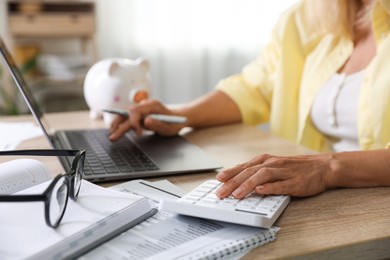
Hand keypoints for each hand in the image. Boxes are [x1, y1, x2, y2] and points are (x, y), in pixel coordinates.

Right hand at [109, 99, 185, 140]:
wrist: (178, 118)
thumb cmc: (174, 123)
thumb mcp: (169, 126)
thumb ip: (158, 124)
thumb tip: (145, 121)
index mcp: (152, 105)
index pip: (136, 111)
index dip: (134, 123)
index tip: (139, 134)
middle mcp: (145, 105)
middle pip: (128, 113)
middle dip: (120, 125)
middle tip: (113, 135)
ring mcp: (142, 109)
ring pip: (126, 115)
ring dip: (118, 124)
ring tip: (111, 134)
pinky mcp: (140, 115)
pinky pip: (129, 119)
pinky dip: (122, 125)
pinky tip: (115, 130)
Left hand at [215, 153, 333, 197]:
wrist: (322, 167)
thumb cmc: (295, 168)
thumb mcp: (274, 166)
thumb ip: (258, 172)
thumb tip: (239, 180)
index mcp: (266, 161)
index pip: (244, 167)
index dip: (231, 173)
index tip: (218, 180)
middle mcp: (273, 164)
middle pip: (249, 172)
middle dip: (233, 182)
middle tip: (221, 192)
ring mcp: (285, 172)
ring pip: (262, 176)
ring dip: (247, 185)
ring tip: (236, 194)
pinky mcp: (296, 182)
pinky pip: (281, 185)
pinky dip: (270, 187)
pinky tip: (260, 191)